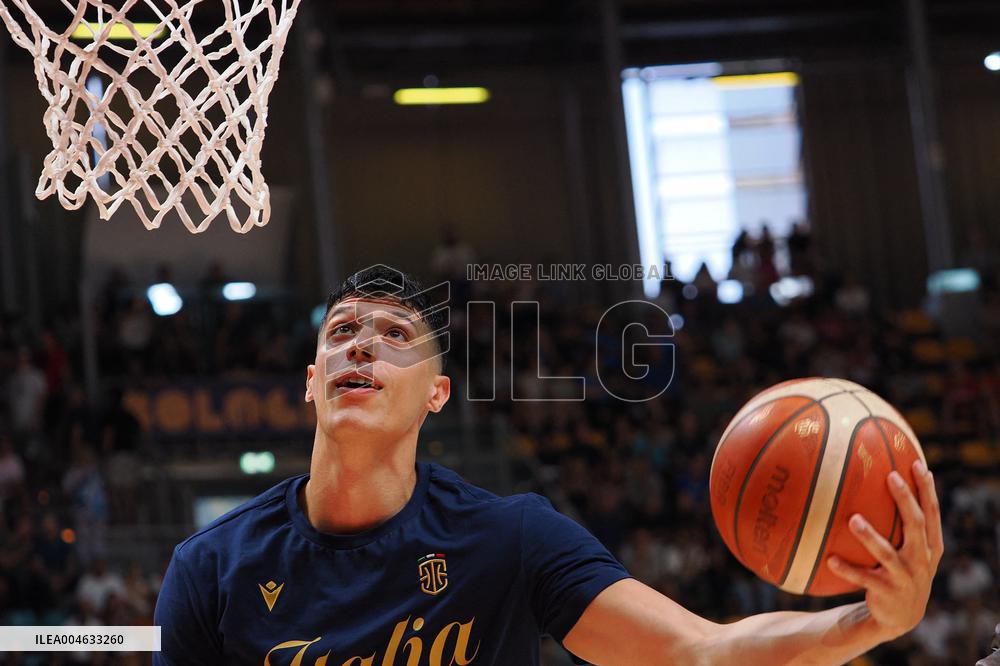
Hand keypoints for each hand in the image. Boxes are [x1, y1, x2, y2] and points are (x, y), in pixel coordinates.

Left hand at [826, 460, 943, 639]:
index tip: (917, 464)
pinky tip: (829, 559)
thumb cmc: (904, 570)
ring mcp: (904, 576)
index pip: (932, 513)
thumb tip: (889, 478)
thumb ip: (906, 523)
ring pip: (886, 553)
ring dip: (869, 537)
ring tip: (852, 520)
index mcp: (930, 546)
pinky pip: (863, 578)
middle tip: (890, 477)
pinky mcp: (886, 591)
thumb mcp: (913, 549)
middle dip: (905, 500)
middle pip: (915, 525)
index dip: (927, 489)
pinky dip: (847, 569)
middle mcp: (921, 559)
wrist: (902, 616)